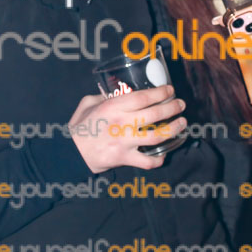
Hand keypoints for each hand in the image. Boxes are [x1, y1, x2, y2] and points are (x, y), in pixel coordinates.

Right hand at [69, 85, 186, 172]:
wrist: (70, 153)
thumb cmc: (79, 127)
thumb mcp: (87, 104)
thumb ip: (102, 97)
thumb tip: (115, 93)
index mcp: (113, 106)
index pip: (143, 97)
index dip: (160, 92)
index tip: (170, 90)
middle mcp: (122, 123)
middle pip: (155, 113)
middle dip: (172, 107)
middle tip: (181, 105)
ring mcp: (125, 142)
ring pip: (157, 135)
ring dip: (173, 129)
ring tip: (182, 124)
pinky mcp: (124, 158)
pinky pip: (146, 161)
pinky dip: (157, 159)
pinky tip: (163, 154)